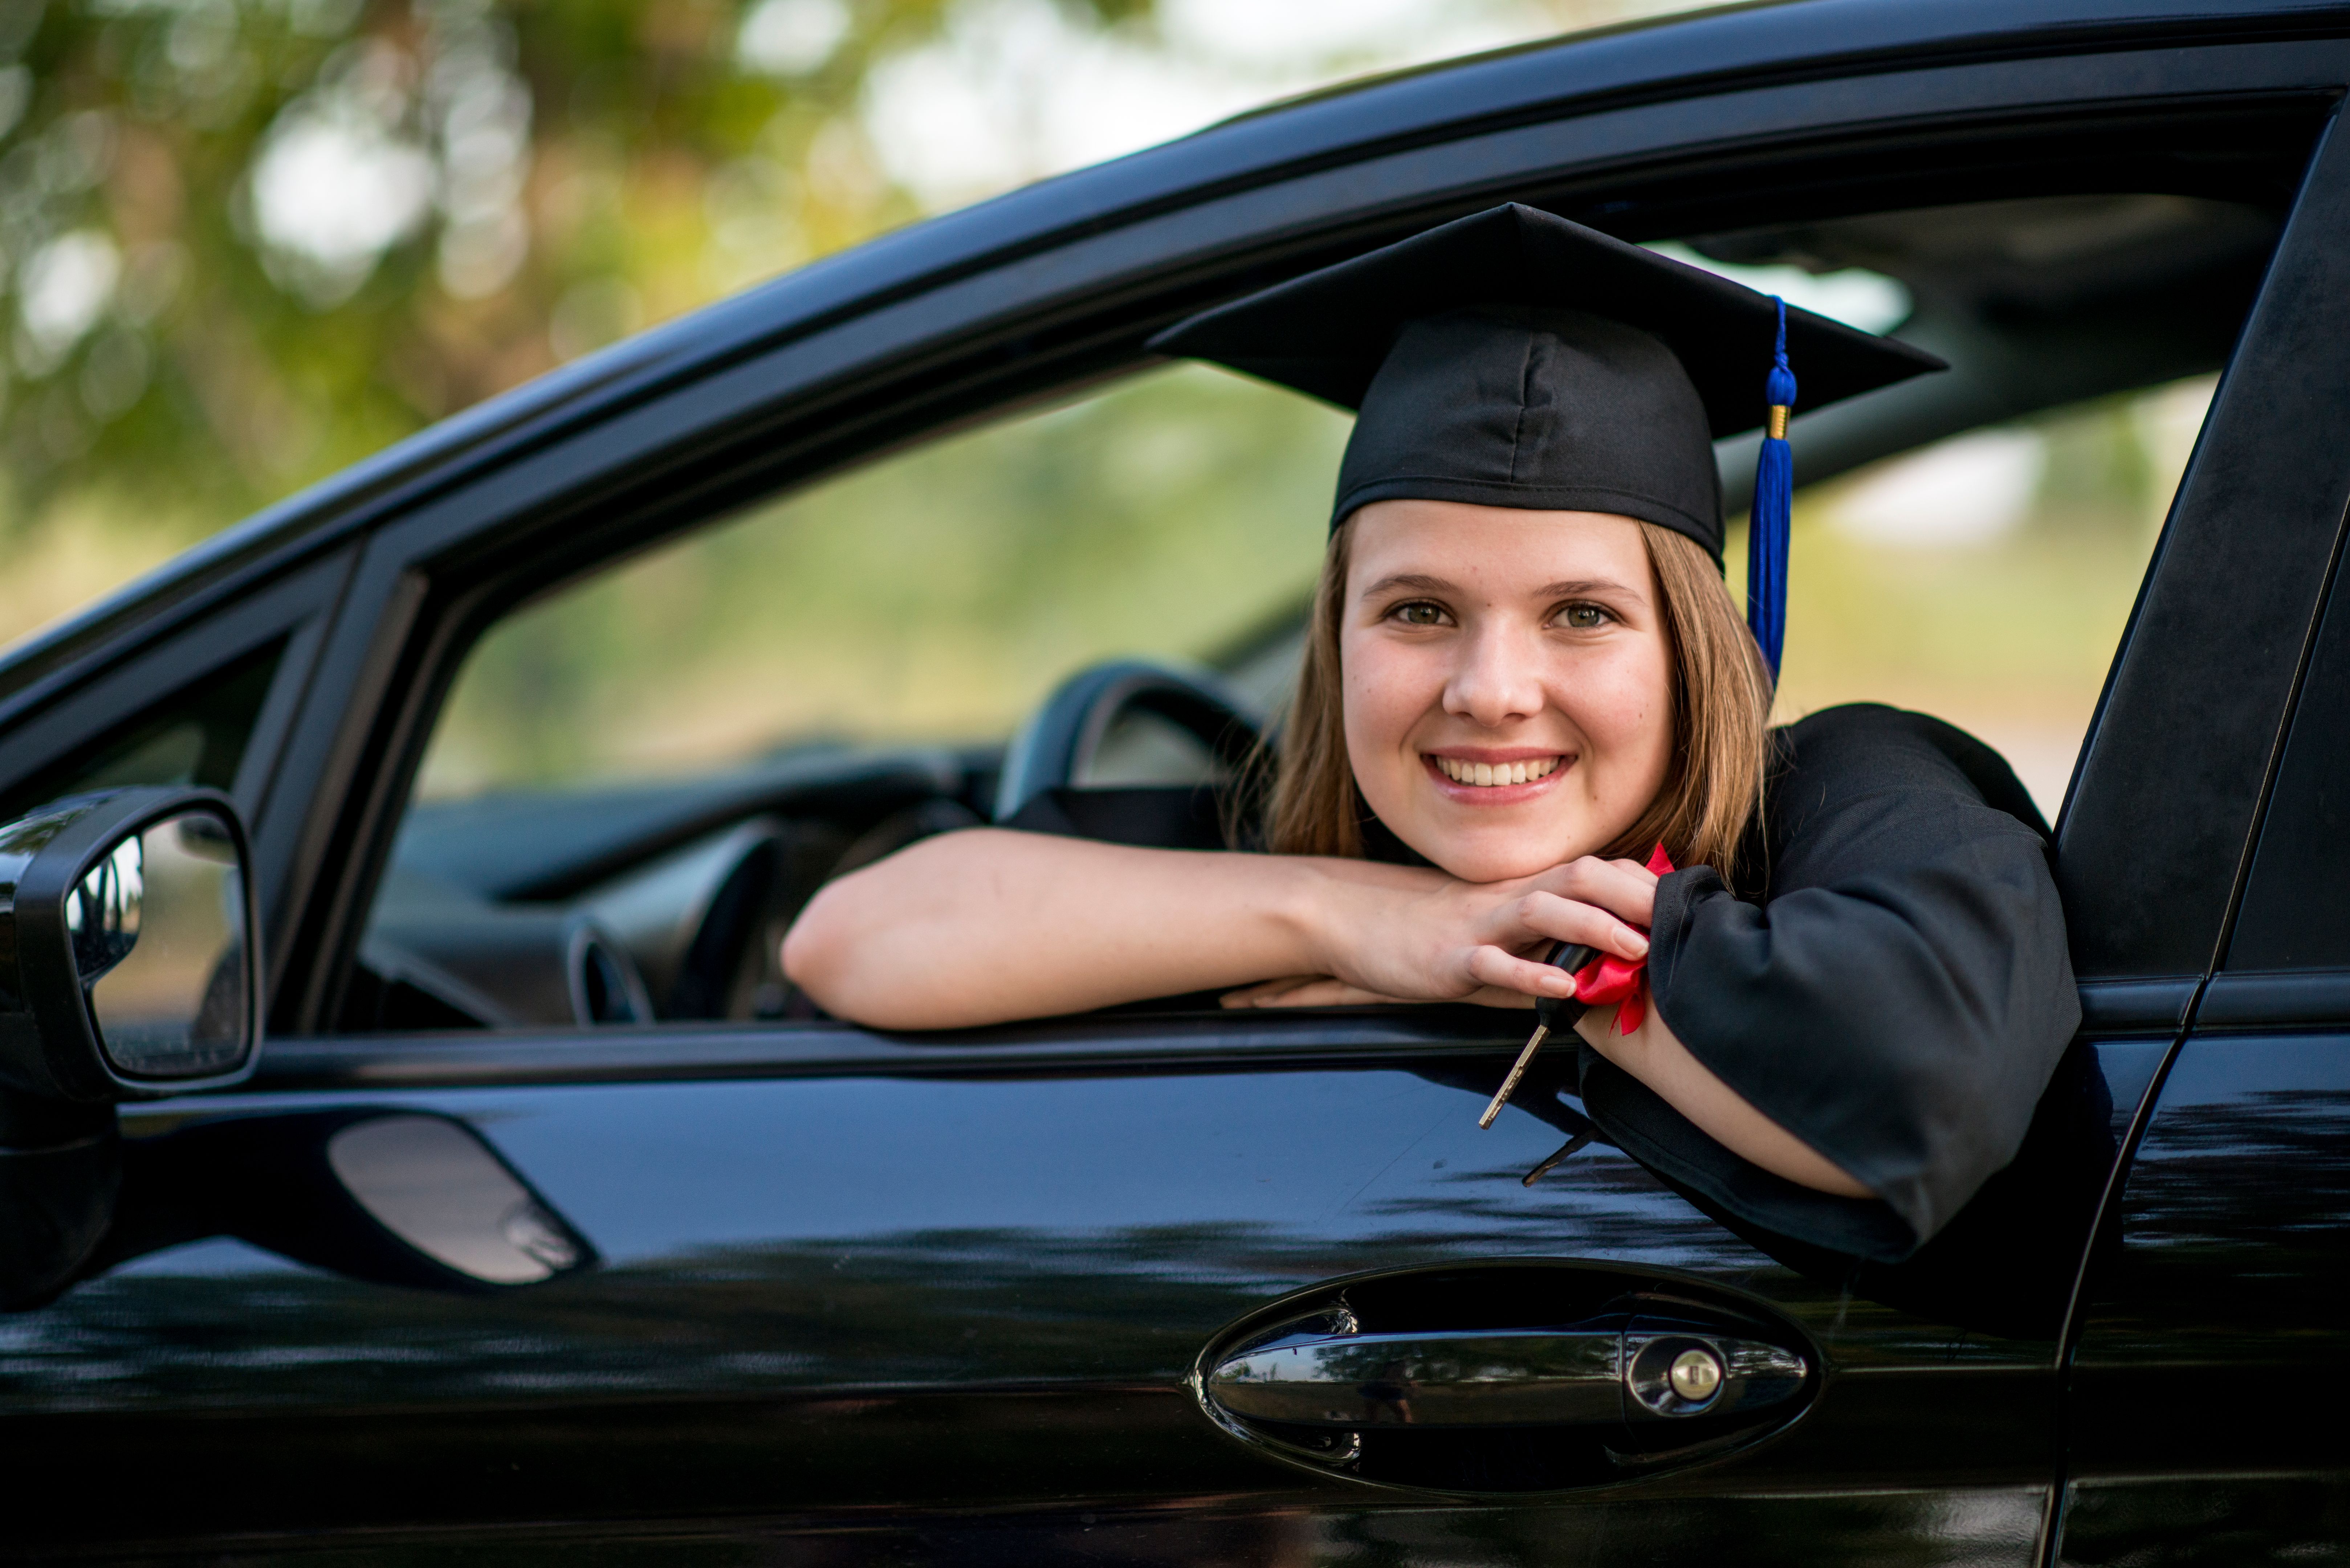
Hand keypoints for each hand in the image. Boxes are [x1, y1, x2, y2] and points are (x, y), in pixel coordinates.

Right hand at [1230, 854, 1659, 1010]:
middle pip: (1580, 876)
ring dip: (1595, 926)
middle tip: (1677, 921)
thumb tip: (1594, 985)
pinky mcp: (1448, 956)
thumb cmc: (1426, 932)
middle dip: (1633, 895)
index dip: (1641, 885)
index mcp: (1523, 891)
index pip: (1594, 874)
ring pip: (1543, 911)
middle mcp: (1506, 898)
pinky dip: (1528, 974)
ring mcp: (1477, 924)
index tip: (1685, 904)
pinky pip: (1492, 963)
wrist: (1349, 919)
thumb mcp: (1494, 941)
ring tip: (1636, 949)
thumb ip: (1541, 957)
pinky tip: (1560, 987)